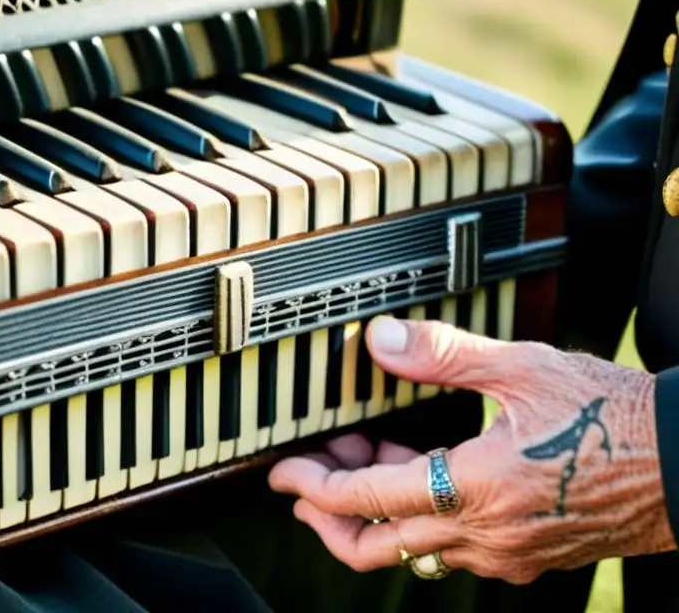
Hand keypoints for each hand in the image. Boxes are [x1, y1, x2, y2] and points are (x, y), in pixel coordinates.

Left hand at [267, 316, 675, 583]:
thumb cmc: (614, 415)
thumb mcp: (522, 368)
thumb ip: (442, 354)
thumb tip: (380, 340)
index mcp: (475, 488)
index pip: (364, 502)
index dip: (311, 488)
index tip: (283, 475)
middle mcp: (485, 535)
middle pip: (375, 548)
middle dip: (327, 520)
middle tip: (307, 486)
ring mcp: (507, 555)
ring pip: (412, 552)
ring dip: (376, 516)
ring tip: (364, 465)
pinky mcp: (528, 558)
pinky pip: (453, 550)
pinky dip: (421, 519)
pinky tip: (423, 476)